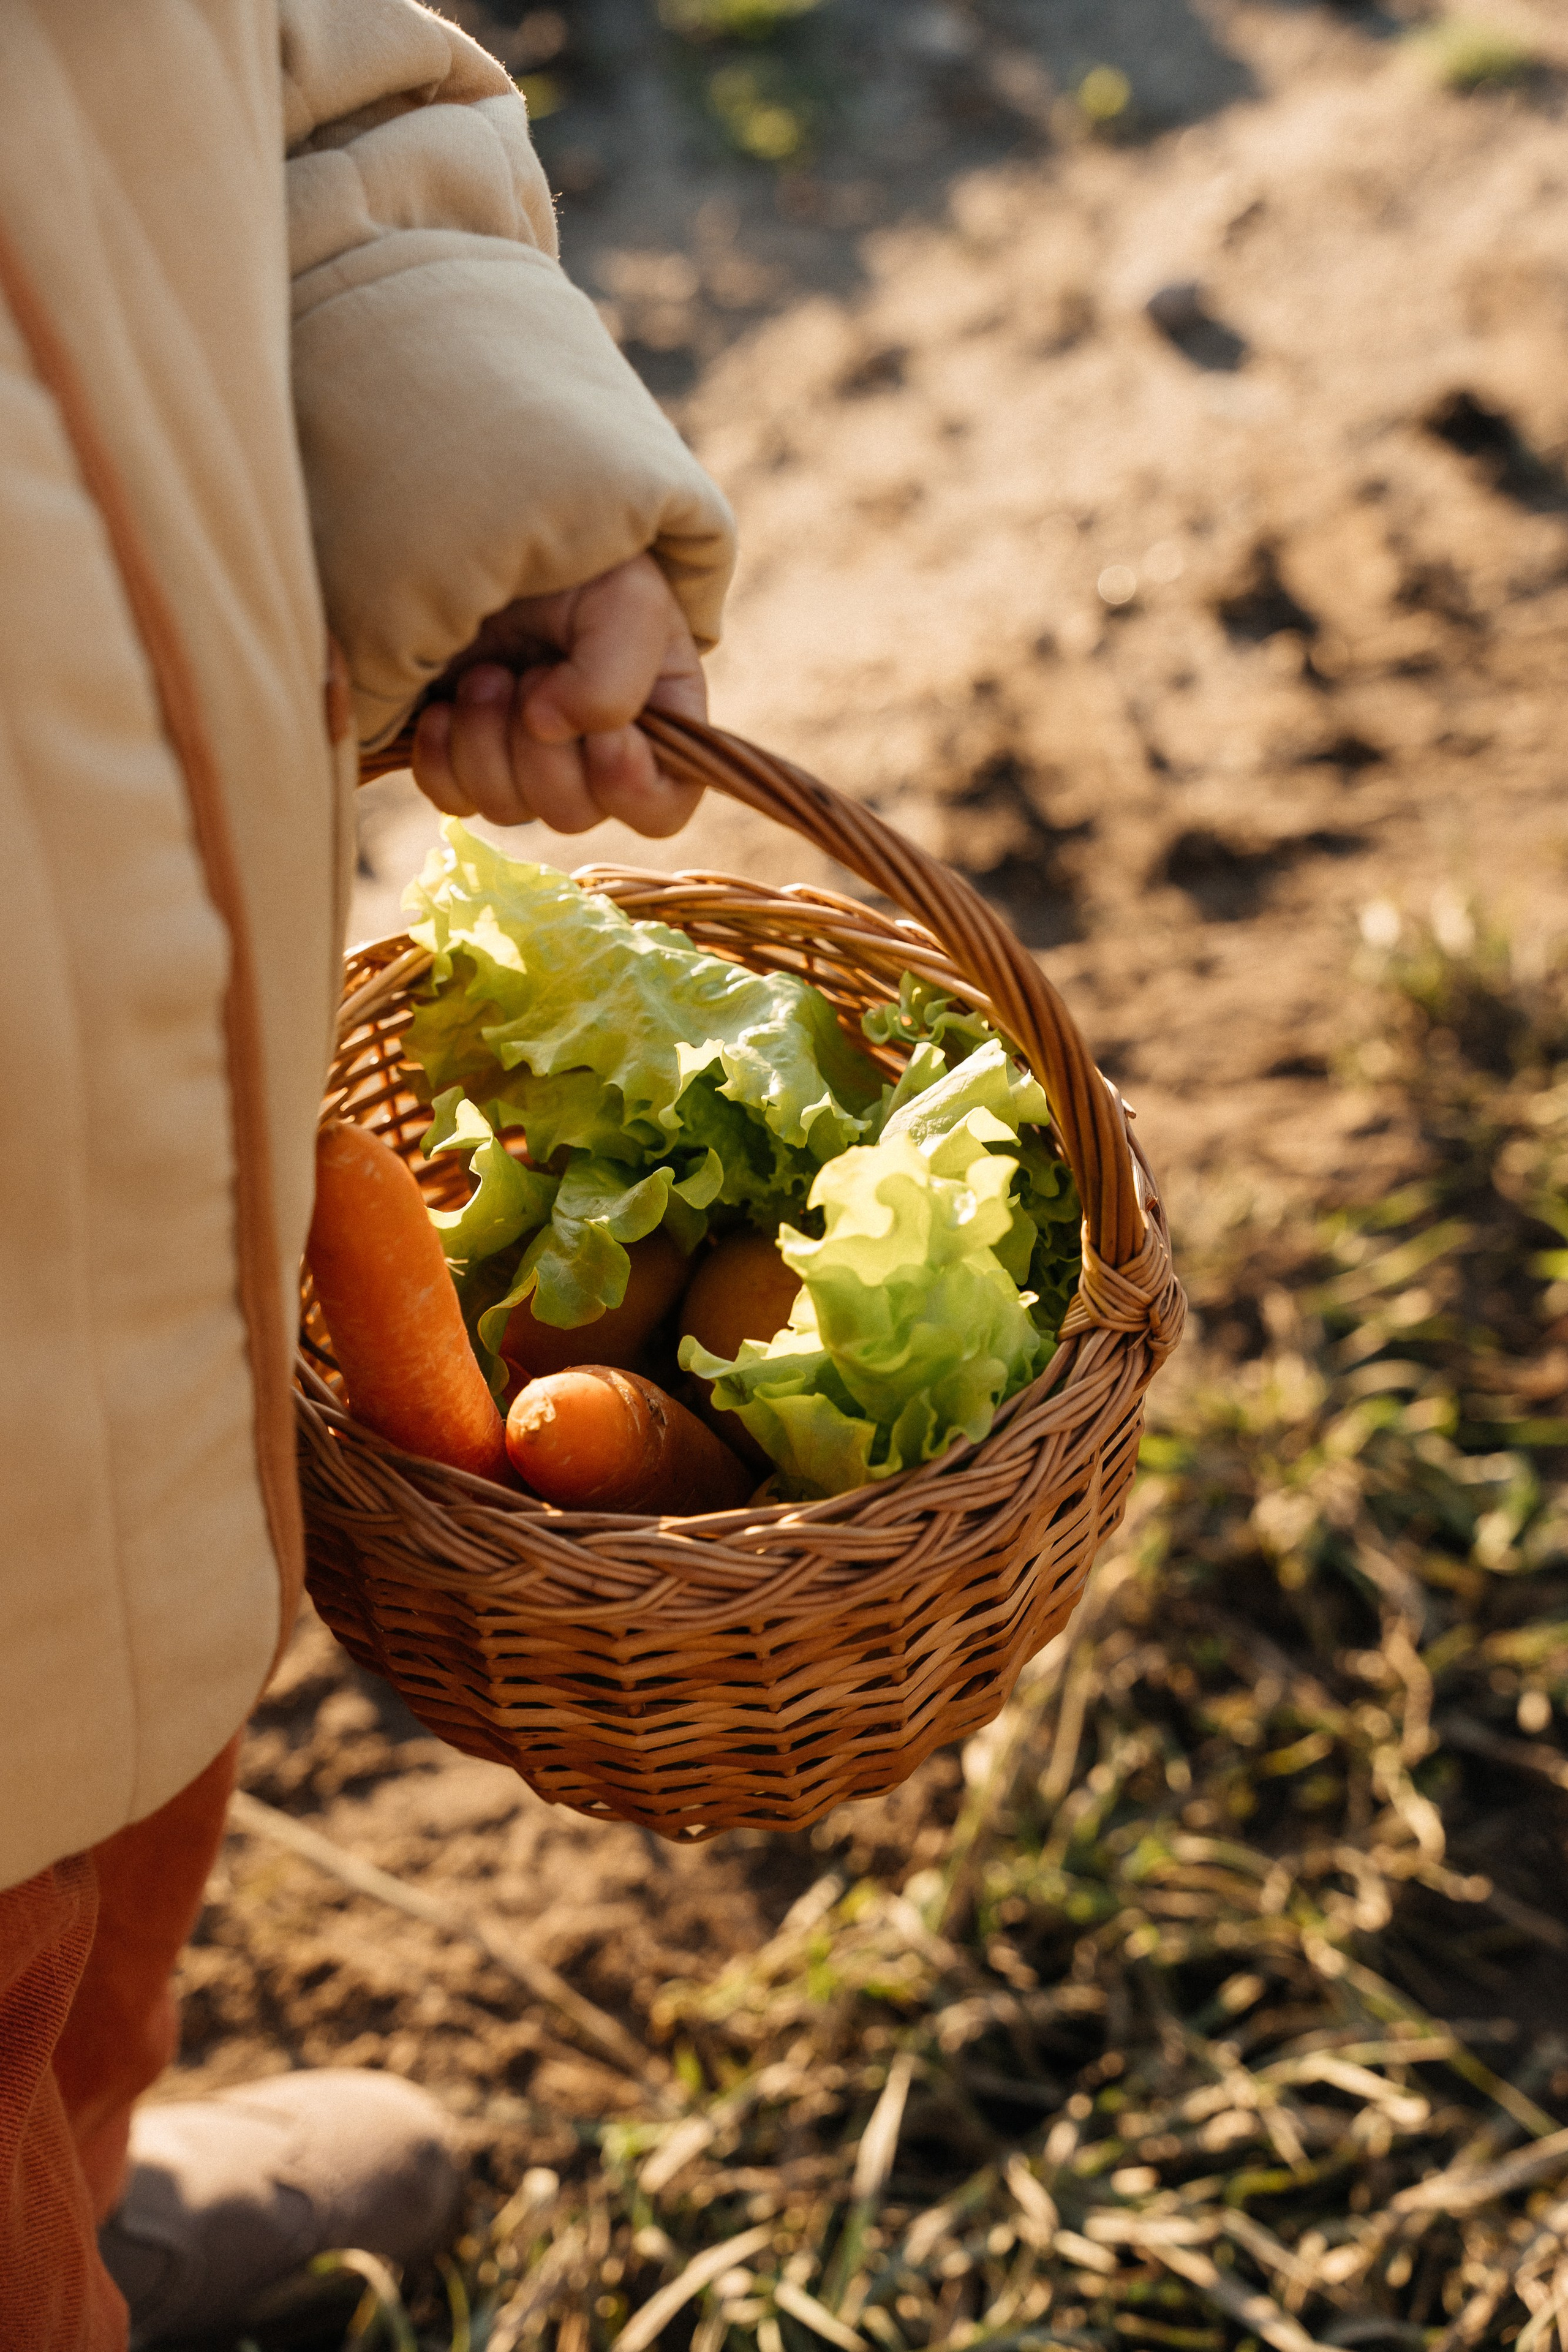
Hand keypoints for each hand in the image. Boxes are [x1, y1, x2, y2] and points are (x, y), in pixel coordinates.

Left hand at [411, 553, 705, 837]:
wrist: (473, 517)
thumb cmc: (575, 554)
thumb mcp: (626, 595)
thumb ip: (619, 673)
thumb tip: (554, 729)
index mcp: (655, 721)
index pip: (662, 808)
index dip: (630, 786)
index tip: (602, 734)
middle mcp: (591, 751)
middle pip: (576, 814)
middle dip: (543, 752)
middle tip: (527, 675)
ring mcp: (522, 756)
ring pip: (510, 810)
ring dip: (489, 744)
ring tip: (486, 672)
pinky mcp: (461, 753)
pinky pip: (453, 799)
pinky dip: (442, 759)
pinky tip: (443, 706)